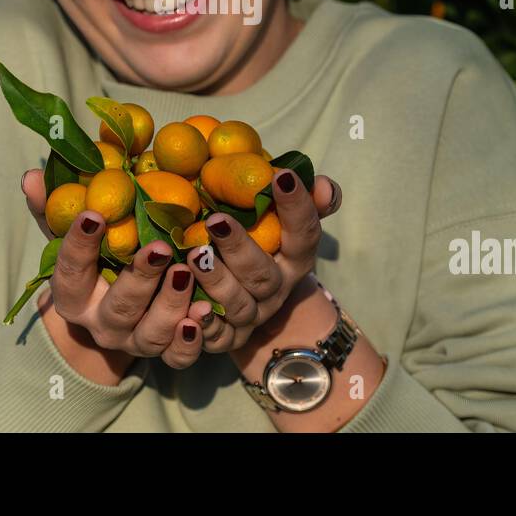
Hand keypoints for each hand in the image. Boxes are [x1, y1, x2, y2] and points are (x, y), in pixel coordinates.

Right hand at [22, 171, 209, 368]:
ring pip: (152, 333)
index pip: (71, 271)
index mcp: (74, 296)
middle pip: (119, 308)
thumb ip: (53, 209)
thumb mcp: (71, 237)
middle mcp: (102, 325)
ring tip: (187, 271)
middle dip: (140, 278)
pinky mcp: (165, 354)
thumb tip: (30, 177)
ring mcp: (135, 342)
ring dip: (172, 303)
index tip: (94, 214)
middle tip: (160, 247)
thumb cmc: (96, 262)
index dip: (80, 245)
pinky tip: (206, 309)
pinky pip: (178, 356)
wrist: (118, 316)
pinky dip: (192, 339)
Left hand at [187, 169, 340, 351]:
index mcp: (294, 258)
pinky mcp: (226, 339)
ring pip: (238, 306)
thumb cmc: (254, 237)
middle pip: (263, 275)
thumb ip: (303, 198)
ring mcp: (251, 317)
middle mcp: (276, 291)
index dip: (297, 207)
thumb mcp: (275, 214)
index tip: (281, 177)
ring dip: (216, 281)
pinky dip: (205, 327)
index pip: (304, 234)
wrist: (236, 290)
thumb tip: (325, 186)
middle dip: (240, 248)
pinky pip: (217, 338)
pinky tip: (191, 310)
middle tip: (215, 220)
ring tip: (193, 255)